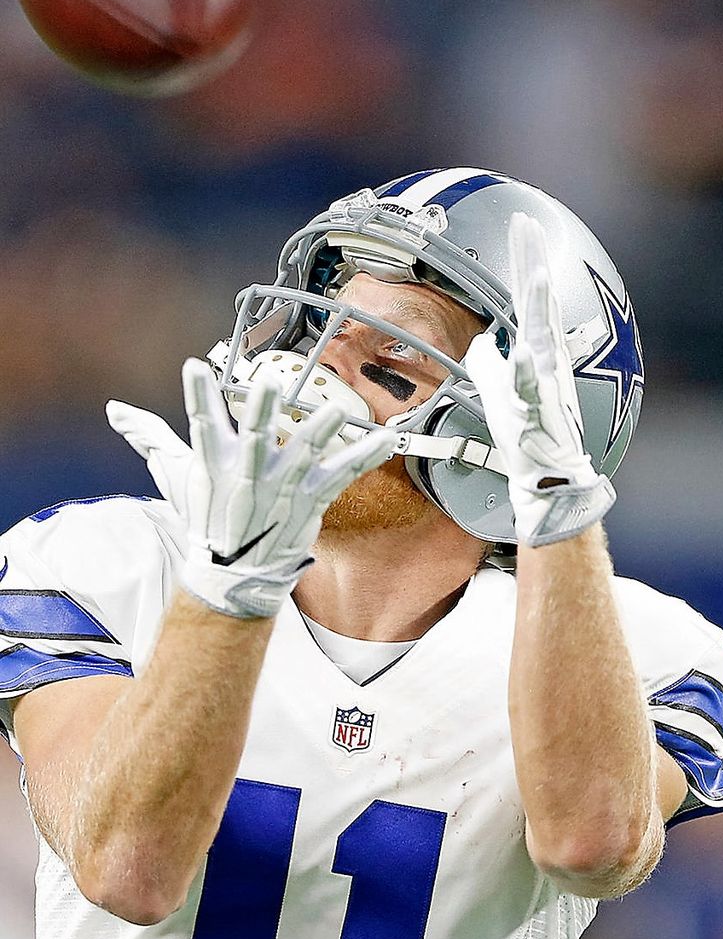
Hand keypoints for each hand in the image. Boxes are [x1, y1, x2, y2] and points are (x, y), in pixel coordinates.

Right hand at [107, 359, 394, 617]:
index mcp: (215, 464)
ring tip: (338, 411)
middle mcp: (249, 475)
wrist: (233, 574)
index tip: (193, 365)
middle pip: (256, 439)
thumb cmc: (206, 516)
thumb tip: (116, 410)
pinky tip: (389, 438)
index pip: (202, 424)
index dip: (197, 395)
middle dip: (263, 412)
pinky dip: (366, 456)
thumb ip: (149, 437)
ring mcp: (282, 489)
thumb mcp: (175, 476)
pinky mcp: (310, 501)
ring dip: (321, 433)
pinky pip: (341, 475)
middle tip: (269, 384)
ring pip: (304, 456)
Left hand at [464, 213, 614, 545]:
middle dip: (533, 261)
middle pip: (538, 301)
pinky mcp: (536, 410)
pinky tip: (522, 350)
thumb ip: (487, 361)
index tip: (523, 223)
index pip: (529, 295)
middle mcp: (544, 359)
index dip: (526, 258)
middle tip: (528, 221)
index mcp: (534, 350)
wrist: (546, 476)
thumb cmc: (524, 434)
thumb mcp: (495, 388)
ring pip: (541, 336)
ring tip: (536, 272)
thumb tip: (480, 341)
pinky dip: (527, 367)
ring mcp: (544, 382)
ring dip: (538, 305)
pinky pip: (530, 385)